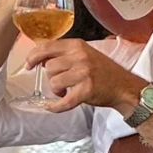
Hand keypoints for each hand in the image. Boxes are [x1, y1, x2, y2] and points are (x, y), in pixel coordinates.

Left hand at [26, 40, 142, 115]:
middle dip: (51, 77)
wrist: (124, 86)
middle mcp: (80, 57)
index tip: (29, 64)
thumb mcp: (85, 54)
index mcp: (77, 45)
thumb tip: (40, 59)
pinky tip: (52, 106)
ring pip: (54, 82)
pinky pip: (63, 101)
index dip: (34, 56)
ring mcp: (84, 73)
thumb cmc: (103, 71)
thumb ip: (65, 54)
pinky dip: (56, 106)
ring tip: (66, 91)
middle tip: (61, 81)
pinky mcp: (86, 90)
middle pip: (49, 67)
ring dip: (56, 90)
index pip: (47, 47)